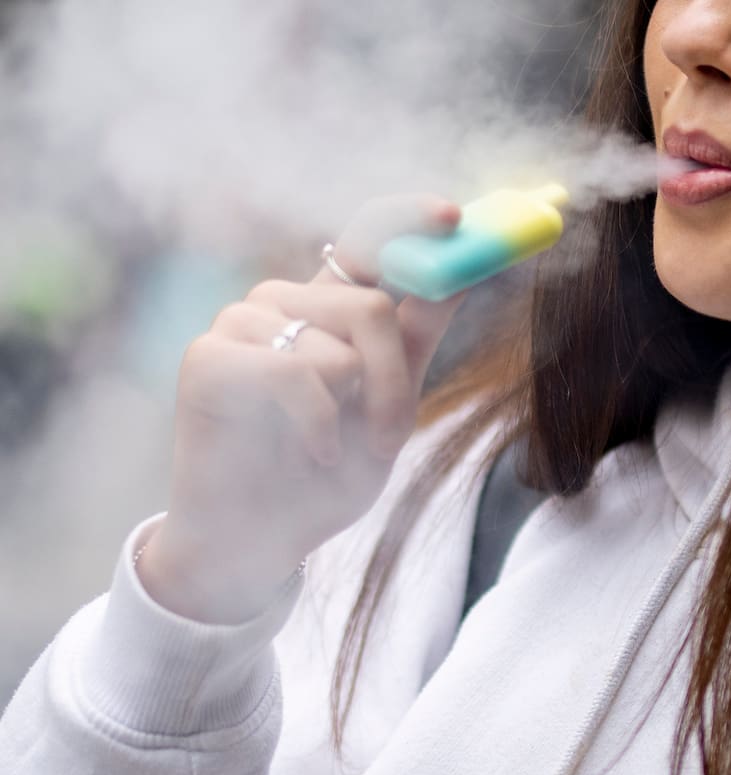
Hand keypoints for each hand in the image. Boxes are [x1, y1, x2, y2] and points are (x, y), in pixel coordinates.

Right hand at [137, 196, 465, 623]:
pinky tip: (307, 453)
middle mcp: (283, 300)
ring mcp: (241, 322)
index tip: (455, 216)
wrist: (262, 540)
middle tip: (387, 439)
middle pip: (372, 305)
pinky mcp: (208, 355)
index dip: (410, 220)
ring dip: (357, 415)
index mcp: (326, 306)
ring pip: (340, 346)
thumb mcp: (389, 406)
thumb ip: (416, 340)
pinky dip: (317, 427)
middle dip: (394, 384)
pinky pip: (296, 374)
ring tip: (332, 454)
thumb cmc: (325, 474)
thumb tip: (461, 275)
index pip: (368, 239)